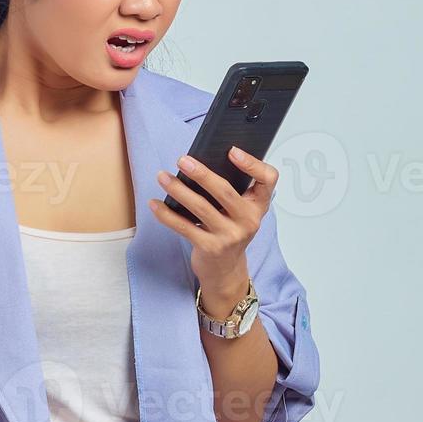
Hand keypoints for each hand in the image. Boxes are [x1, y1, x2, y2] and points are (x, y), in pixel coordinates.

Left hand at [148, 146, 277, 300]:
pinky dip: (166, 214)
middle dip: (202, 174)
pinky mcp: (210, 248)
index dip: (252, 164)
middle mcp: (248, 221)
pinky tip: (155, 204)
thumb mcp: (239, 212)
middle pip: (225, 191)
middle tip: (183, 160)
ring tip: (163, 177)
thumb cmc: (230, 232)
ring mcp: (229, 236)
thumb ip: (231, 190)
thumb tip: (198, 164)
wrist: (225, 270)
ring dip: (178, 190)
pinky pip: (184, 227)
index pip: (267, 180)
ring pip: (200, 207)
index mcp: (257, 206)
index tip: (233, 151)